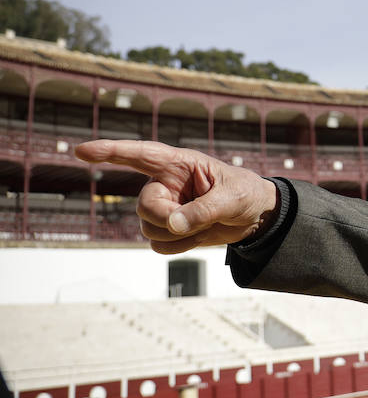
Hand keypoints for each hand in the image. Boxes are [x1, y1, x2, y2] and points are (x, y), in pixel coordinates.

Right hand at [74, 140, 279, 253]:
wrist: (255, 216)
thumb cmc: (246, 194)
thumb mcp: (232, 198)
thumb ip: (204, 210)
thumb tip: (174, 225)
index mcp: (178, 164)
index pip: (139, 154)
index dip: (109, 151)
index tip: (81, 151)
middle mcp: (165, 184)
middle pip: (144, 206)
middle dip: (166, 219)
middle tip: (196, 221)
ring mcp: (165, 207)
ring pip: (149, 228)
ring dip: (178, 234)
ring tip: (205, 224)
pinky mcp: (168, 228)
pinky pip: (158, 245)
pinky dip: (179, 246)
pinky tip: (198, 236)